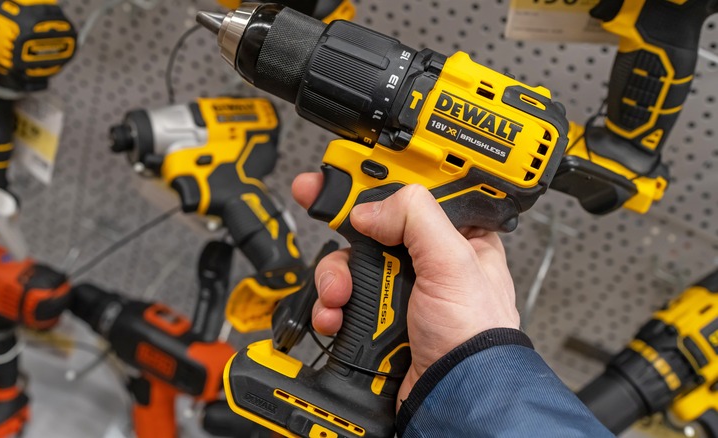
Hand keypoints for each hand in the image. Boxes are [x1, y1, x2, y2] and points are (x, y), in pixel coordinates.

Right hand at [292, 172, 518, 405]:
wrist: (451, 398)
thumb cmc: (476, 339)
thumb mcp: (453, 263)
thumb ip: (416, 218)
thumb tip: (369, 208)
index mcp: (456, 237)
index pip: (416, 190)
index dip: (381, 174)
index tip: (347, 163)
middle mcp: (425, 260)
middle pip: (372, 223)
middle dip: (345, 226)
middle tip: (318, 203)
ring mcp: (398, 290)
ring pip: (349, 261)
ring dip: (335, 276)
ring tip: (341, 296)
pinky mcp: (375, 316)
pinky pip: (340, 297)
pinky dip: (330, 305)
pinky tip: (336, 316)